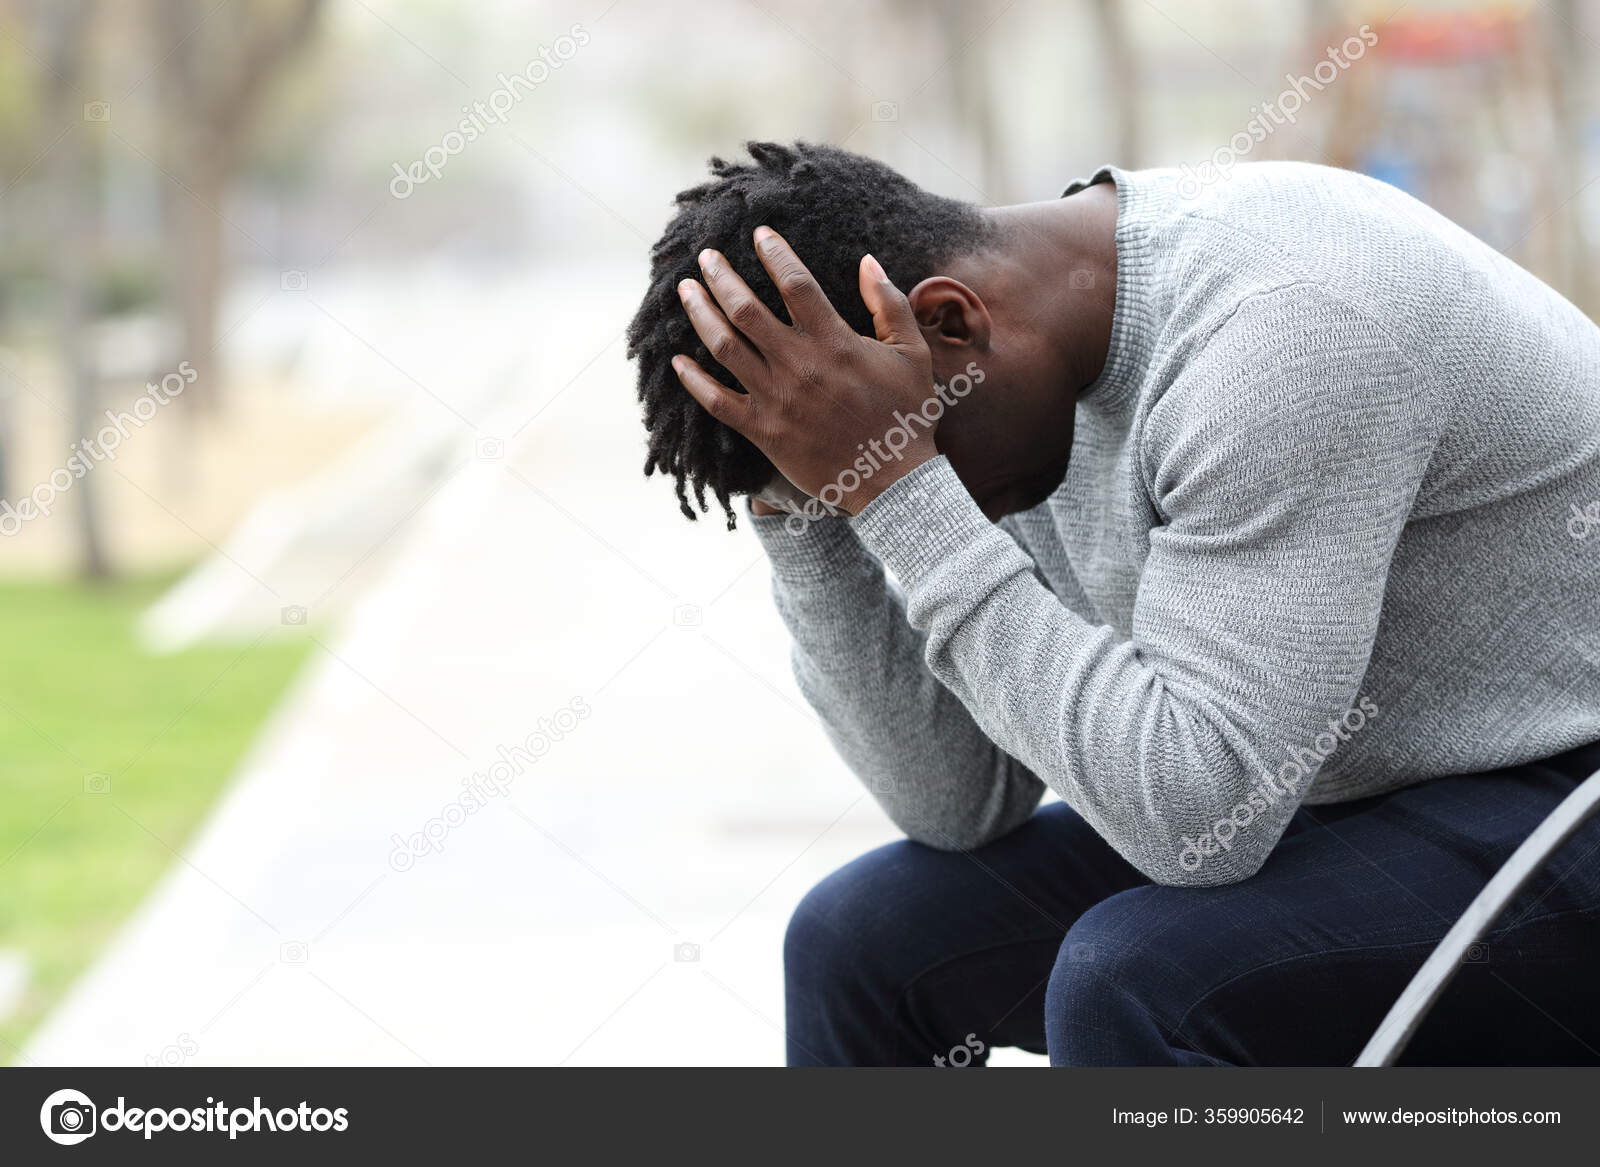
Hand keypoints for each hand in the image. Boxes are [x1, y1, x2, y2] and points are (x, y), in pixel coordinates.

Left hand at [672, 228, 940, 515]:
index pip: (795, 283)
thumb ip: (889, 305)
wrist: (895, 483)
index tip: (759, 234)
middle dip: (722, 276)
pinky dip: (694, 380)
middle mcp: (799, 365)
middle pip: (746, 309)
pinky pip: (717, 401)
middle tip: (706, 255)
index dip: (774, 253)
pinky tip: (678, 361)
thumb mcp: (912, 354)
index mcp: (835, 341)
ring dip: (700, 314)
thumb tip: (868, 262)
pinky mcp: (763, 431)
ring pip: (724, 347)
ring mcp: (776, 398)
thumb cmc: (907, 417)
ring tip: (687, 291)